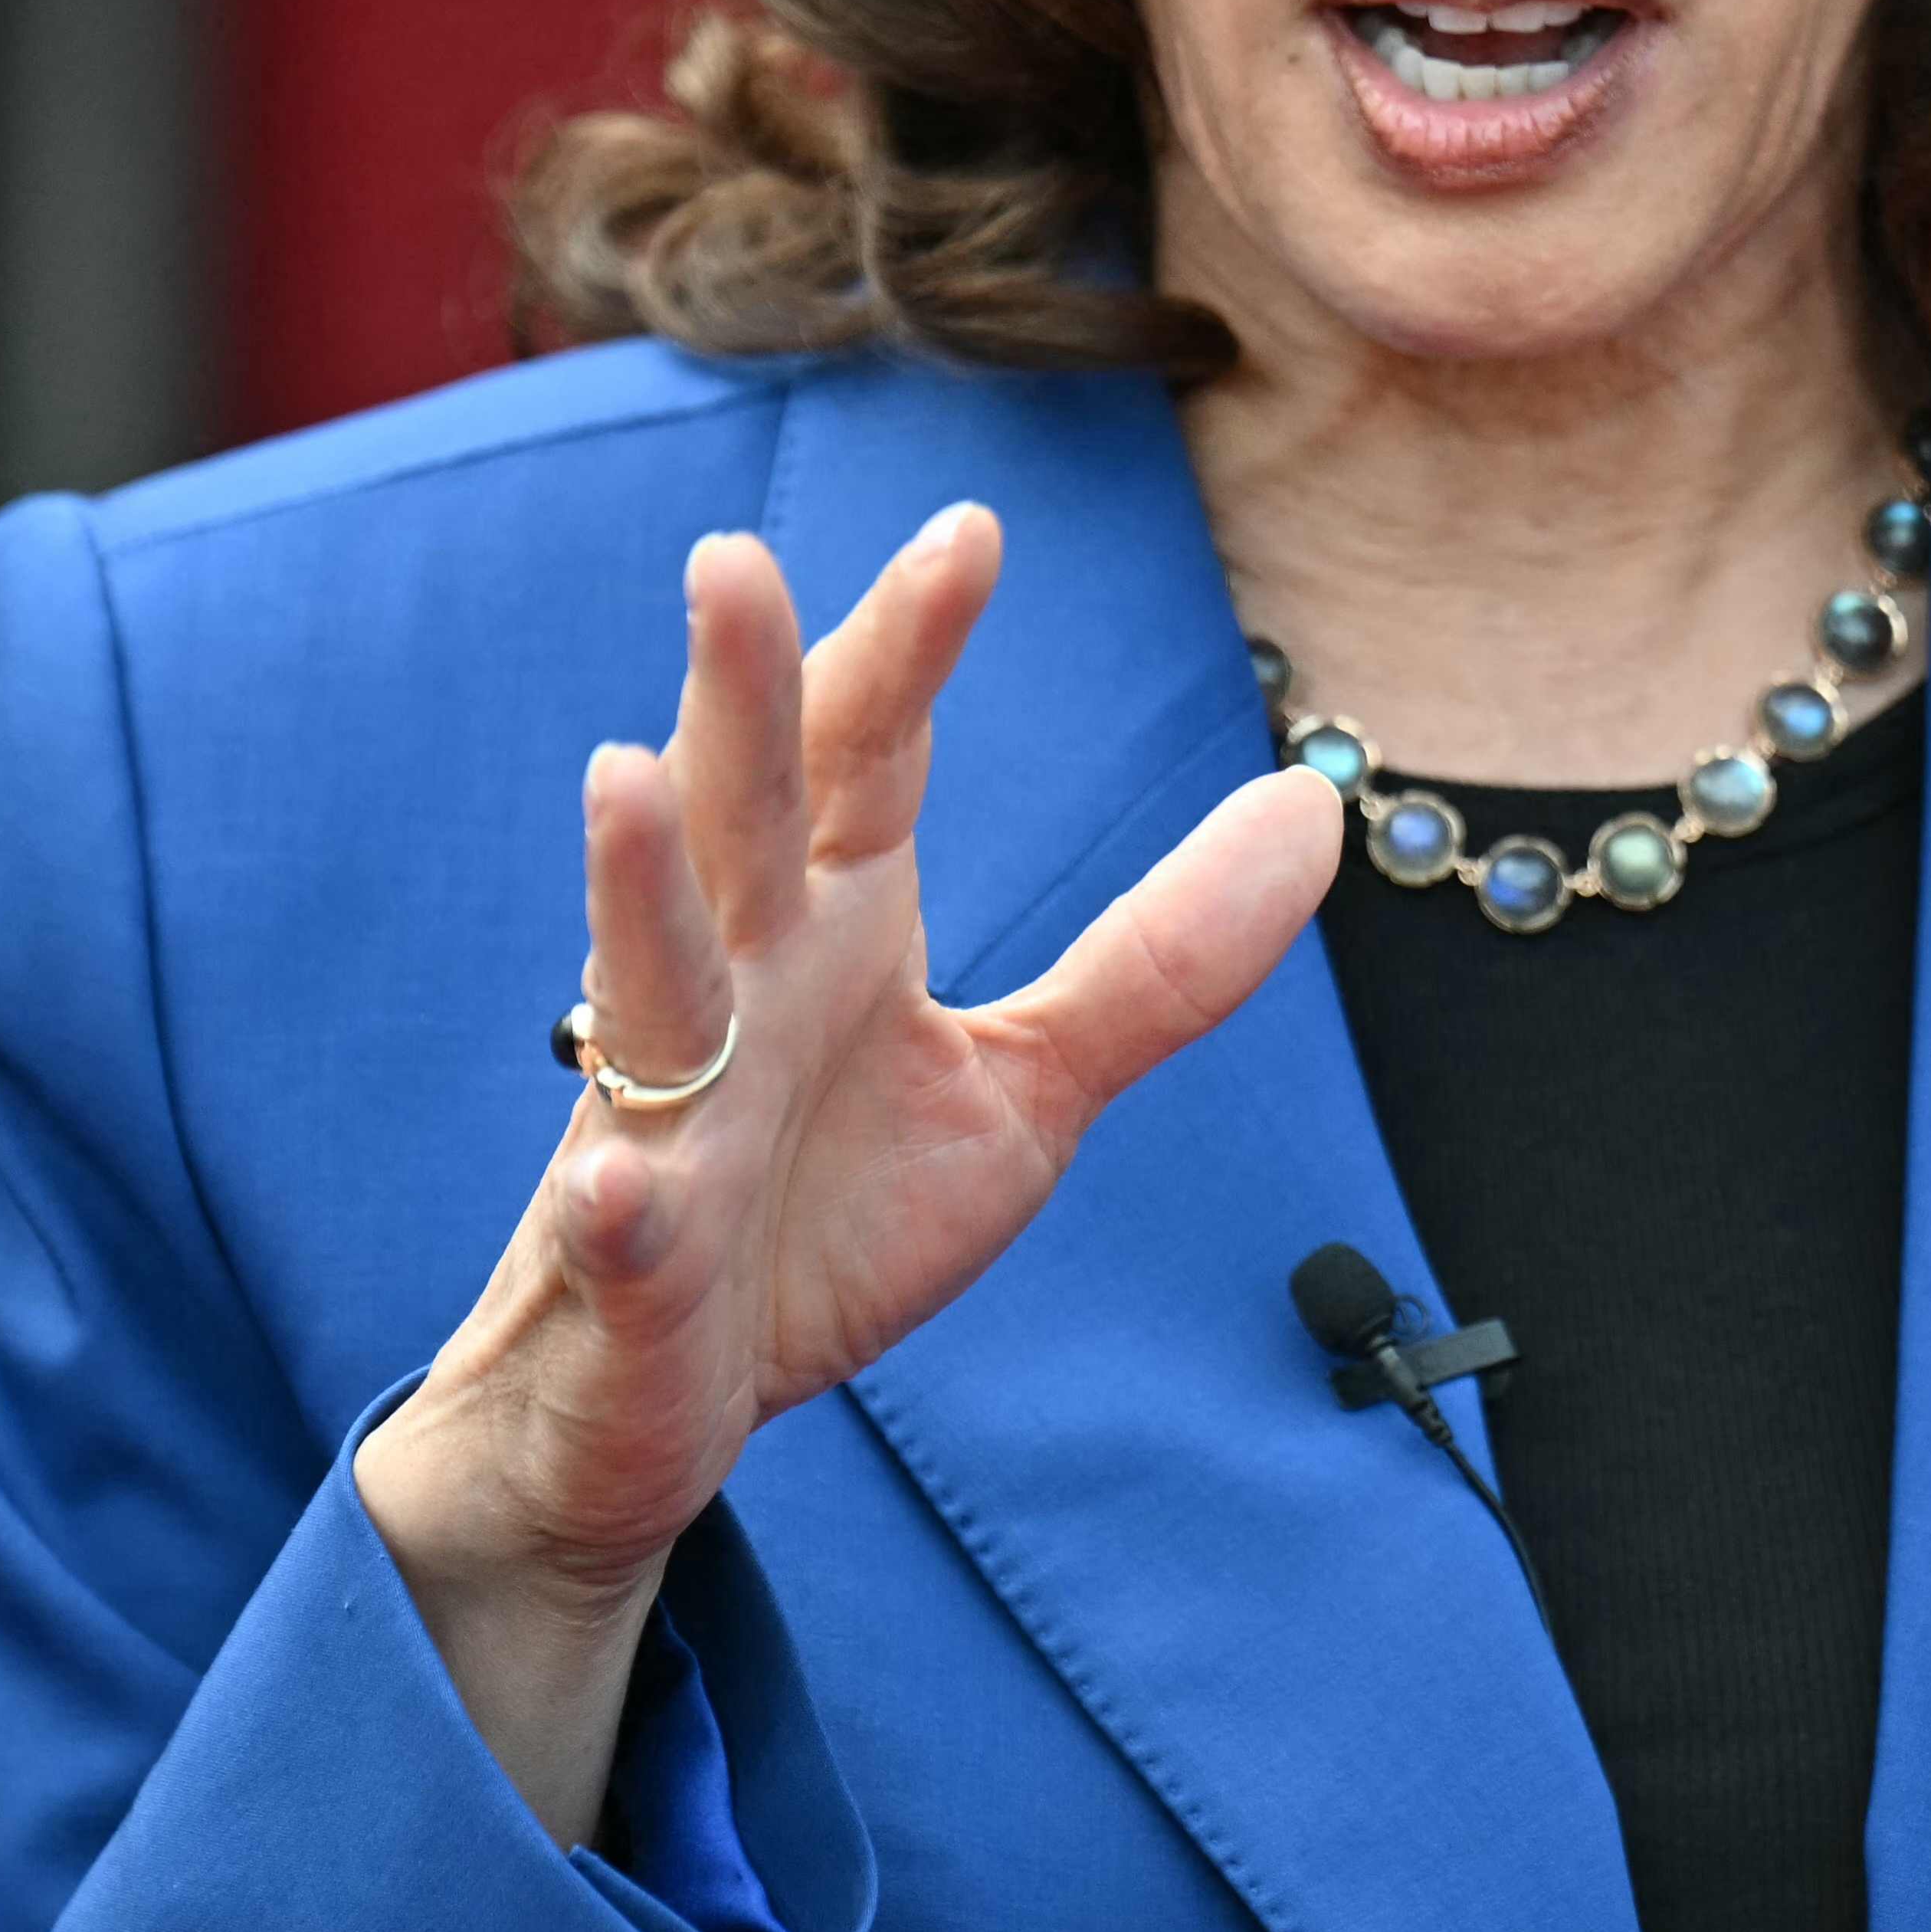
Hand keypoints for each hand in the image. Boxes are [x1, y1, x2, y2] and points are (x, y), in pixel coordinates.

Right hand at [356, 511, 1345, 1831]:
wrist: (663, 1402)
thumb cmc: (823, 1217)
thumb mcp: (1024, 1083)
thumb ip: (1161, 958)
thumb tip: (1314, 805)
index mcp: (824, 927)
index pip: (863, 757)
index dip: (907, 646)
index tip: (971, 529)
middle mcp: (734, 992)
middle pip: (738, 818)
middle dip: (739, 694)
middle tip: (734, 558)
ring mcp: (669, 1122)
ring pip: (647, 984)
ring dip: (634, 884)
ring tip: (620, 773)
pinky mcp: (634, 1268)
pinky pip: (622, 1228)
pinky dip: (618, 1206)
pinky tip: (616, 1187)